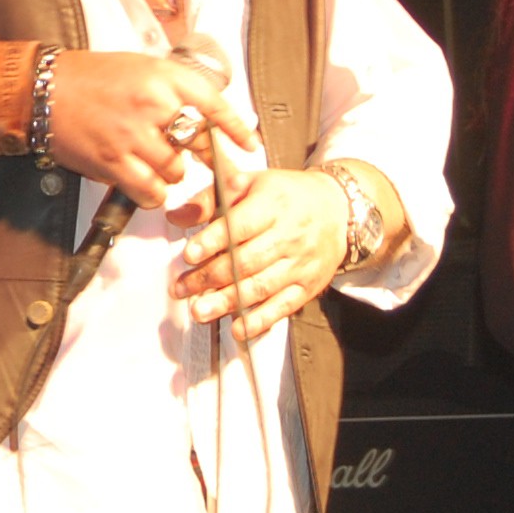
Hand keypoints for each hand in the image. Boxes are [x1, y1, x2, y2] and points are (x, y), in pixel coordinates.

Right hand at [43, 50, 260, 210]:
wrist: (44, 89)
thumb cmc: (91, 77)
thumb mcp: (141, 68)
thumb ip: (172, 90)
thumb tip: (204, 117)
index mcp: (163, 77)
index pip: (214, 105)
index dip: (237, 128)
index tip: (250, 145)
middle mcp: (153, 105)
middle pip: (198, 142)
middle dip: (206, 158)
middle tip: (207, 166)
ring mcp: (133, 136)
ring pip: (176, 171)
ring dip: (171, 174)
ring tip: (153, 163)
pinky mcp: (113, 162)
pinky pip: (150, 191)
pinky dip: (152, 193)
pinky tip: (143, 182)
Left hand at [169, 165, 347, 342]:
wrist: (336, 207)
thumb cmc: (283, 195)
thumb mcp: (248, 183)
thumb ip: (209, 199)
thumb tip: (176, 217)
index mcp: (272, 203)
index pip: (239, 225)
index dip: (213, 241)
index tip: (189, 255)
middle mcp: (290, 234)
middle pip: (246, 261)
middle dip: (210, 278)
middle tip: (182, 289)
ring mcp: (301, 262)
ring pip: (261, 286)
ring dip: (228, 302)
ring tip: (200, 311)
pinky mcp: (309, 285)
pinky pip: (284, 306)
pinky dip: (260, 320)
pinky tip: (239, 329)